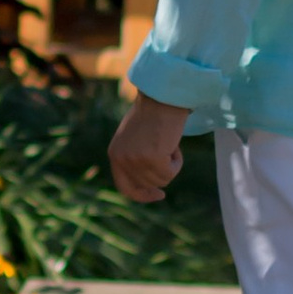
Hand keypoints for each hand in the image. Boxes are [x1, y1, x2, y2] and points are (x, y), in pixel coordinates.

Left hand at [108, 88, 187, 204]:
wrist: (161, 98)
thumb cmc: (152, 115)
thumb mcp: (135, 140)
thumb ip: (136, 161)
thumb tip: (150, 185)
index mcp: (115, 154)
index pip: (125, 188)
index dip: (142, 195)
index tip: (159, 194)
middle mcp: (122, 160)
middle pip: (149, 184)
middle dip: (163, 171)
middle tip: (165, 149)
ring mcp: (136, 160)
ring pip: (162, 180)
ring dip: (171, 164)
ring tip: (167, 142)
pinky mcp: (152, 158)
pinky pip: (171, 172)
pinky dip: (177, 161)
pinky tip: (173, 143)